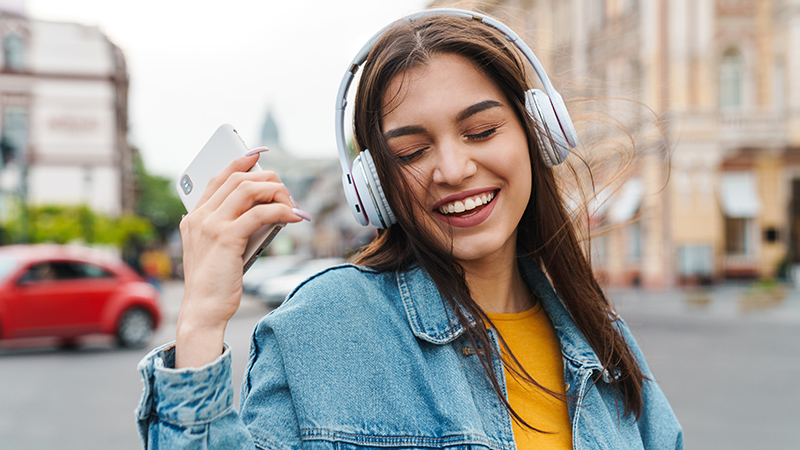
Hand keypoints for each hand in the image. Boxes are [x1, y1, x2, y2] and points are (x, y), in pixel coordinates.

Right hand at [175, 153, 307, 367]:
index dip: (240, 162)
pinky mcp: (226, 237)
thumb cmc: (215, 283)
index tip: (258, 154)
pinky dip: (281, 211)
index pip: (218, 178)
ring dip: (276, 192)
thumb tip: (268, 210)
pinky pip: (260, 213)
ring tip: (292, 204)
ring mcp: (210, 225)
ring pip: (248, 189)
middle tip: (287, 193)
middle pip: (238, 179)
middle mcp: (199, 216)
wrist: (203, 310)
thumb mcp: (221, 249)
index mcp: (194, 217)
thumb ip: (234, 227)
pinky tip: (294, 216)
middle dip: (267, 179)